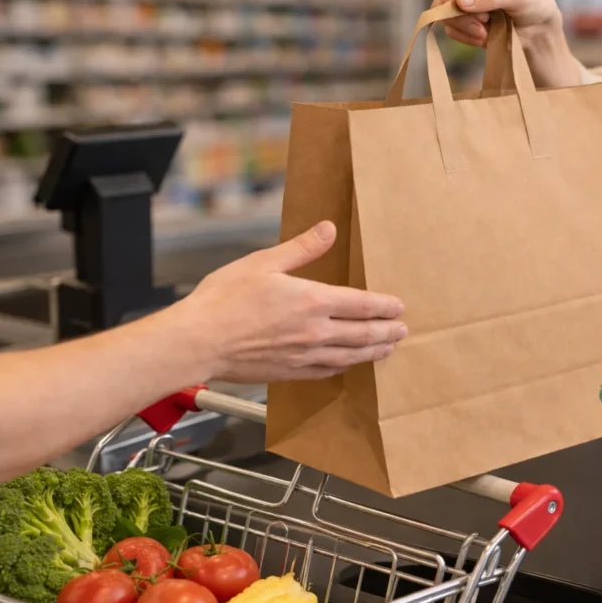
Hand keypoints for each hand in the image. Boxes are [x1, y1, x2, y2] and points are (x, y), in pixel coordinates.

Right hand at [175, 221, 406, 382]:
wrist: (199, 342)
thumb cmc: (224, 301)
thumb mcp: (264, 262)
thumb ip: (302, 248)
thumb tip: (328, 229)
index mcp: (312, 301)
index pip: (362, 305)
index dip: (385, 306)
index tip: (399, 306)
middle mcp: (315, 331)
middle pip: (364, 334)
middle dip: (388, 331)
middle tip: (403, 329)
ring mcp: (304, 356)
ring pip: (351, 356)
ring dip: (374, 351)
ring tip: (388, 348)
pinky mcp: (290, 373)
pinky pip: (328, 371)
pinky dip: (346, 367)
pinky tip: (350, 364)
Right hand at [433, 0, 561, 47]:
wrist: (538, 27)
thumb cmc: (532, 2)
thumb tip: (459, 1)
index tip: (469, 13)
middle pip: (442, 1)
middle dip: (462, 18)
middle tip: (484, 24)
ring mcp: (459, 2)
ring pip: (444, 19)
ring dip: (466, 29)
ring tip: (488, 30)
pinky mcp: (461, 21)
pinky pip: (452, 32)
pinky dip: (467, 38)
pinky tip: (485, 36)